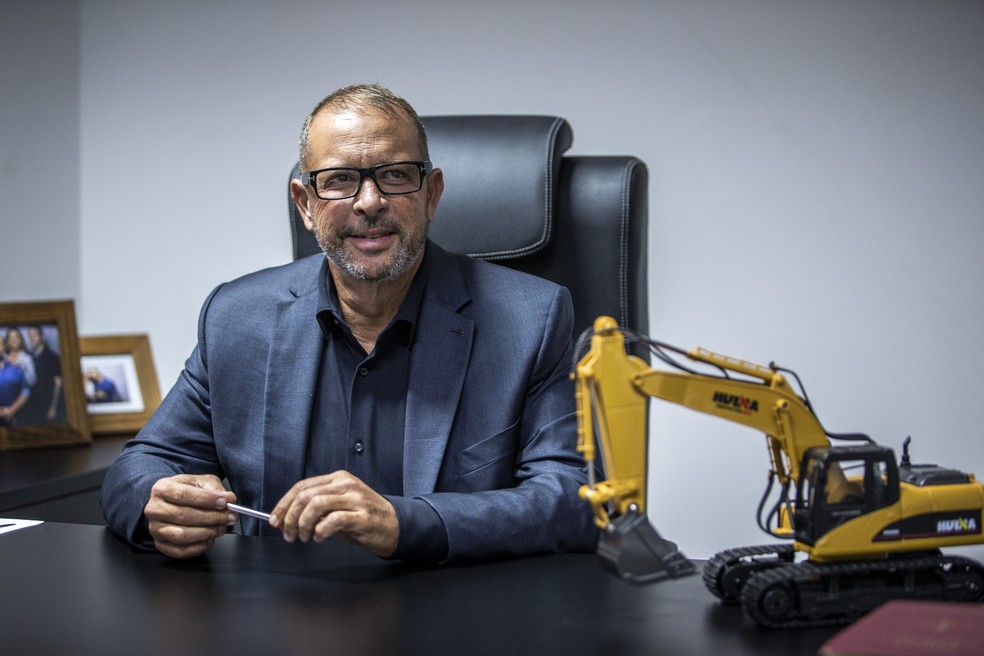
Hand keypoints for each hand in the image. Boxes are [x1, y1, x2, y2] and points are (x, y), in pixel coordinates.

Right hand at [144, 474, 236, 558]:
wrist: (169, 502)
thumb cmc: (186, 491)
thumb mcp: (200, 482)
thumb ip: (215, 489)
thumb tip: (229, 499)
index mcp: (162, 488)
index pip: (184, 494)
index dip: (206, 500)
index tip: (224, 502)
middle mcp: (155, 509)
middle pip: (184, 516)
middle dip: (212, 517)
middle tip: (229, 517)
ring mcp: (156, 529)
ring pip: (181, 535)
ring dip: (207, 532)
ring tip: (222, 527)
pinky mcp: (161, 545)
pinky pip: (180, 551)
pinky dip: (199, 547)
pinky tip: (210, 539)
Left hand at [269, 471, 398, 556]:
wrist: (394, 525)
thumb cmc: (364, 518)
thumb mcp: (339, 507)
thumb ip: (316, 508)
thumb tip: (288, 518)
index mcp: (338, 479)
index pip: (302, 486)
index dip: (284, 504)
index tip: (275, 519)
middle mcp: (345, 485)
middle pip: (305, 496)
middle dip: (290, 517)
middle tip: (288, 534)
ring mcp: (354, 499)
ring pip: (316, 505)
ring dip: (303, 525)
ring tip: (304, 537)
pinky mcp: (362, 516)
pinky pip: (333, 520)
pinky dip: (320, 531)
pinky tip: (320, 538)